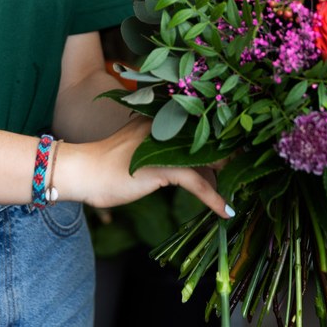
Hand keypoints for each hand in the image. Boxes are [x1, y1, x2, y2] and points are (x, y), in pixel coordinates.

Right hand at [53, 117, 231, 217]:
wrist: (82, 172)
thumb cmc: (109, 165)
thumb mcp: (145, 153)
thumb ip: (173, 152)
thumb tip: (206, 169)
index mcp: (163, 116)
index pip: (203, 126)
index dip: (224, 142)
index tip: (239, 157)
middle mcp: (167, 124)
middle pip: (212, 140)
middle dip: (230, 160)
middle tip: (244, 178)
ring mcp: (166, 144)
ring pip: (210, 160)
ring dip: (226, 180)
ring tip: (238, 194)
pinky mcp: (163, 166)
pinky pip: (198, 183)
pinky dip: (214, 198)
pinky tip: (224, 210)